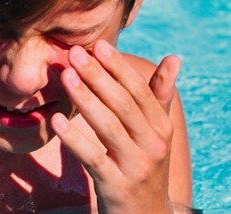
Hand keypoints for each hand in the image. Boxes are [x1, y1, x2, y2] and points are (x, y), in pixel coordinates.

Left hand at [51, 40, 180, 213]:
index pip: (139, 90)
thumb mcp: (156, 133)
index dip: (118, 67)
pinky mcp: (116, 186)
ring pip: (109, 127)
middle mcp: (154, 145)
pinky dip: (74, 138)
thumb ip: (160, 96)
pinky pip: (93, 158)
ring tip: (66, 77)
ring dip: (86, 99)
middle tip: (75, 54)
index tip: (97, 45)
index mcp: (161, 127)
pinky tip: (57, 120)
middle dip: (98, 76)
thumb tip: (174, 57)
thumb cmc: (145, 167)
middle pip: (123, 104)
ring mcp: (136, 166)